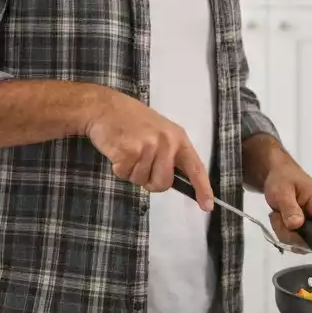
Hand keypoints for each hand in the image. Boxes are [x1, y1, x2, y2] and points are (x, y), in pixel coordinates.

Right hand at [83, 87, 213, 210]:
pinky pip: (125, 175)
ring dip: (131, 171)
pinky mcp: (130, 151)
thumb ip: (169, 154)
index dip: (202, 188)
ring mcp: (149, 146)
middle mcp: (167, 142)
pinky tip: (118, 149)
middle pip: (163, 183)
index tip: (207, 205)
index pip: (195, 167)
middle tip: (139, 161)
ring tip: (127, 149)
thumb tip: (172, 179)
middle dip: (150, 181)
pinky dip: (118, 167)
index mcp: (178, 138)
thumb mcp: (159, 132)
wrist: (104, 106)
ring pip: (141, 181)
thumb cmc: (130, 120)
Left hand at [263, 159, 311, 249]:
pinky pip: (301, 240)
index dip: (307, 239)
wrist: (281, 175)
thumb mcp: (281, 191)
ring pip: (303, 243)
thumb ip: (289, 208)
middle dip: (290, 234)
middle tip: (277, 217)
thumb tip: (297, 225)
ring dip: (286, 233)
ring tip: (279, 215)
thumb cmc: (282, 179)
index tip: (289, 229)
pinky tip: (283, 220)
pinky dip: (288, 233)